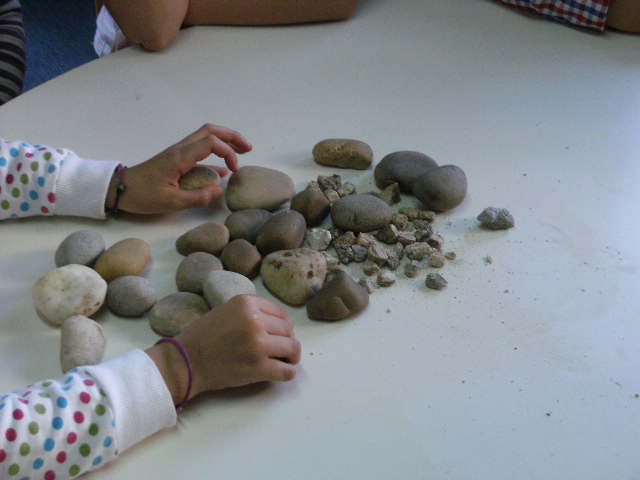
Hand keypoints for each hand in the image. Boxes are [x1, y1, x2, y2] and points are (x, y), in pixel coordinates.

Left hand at [106, 123, 251, 213]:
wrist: (120, 189)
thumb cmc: (143, 195)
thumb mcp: (171, 202)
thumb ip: (197, 197)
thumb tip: (220, 190)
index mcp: (180, 157)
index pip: (211, 143)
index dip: (228, 152)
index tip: (234, 170)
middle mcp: (181, 149)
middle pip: (210, 131)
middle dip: (232, 137)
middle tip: (248, 148)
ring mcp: (178, 152)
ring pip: (206, 136)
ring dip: (225, 141)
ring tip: (242, 152)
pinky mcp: (177, 158)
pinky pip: (200, 149)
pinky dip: (216, 152)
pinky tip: (225, 168)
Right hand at [146, 295, 300, 403]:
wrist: (185, 362)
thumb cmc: (202, 336)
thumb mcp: (227, 310)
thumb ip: (252, 312)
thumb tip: (280, 324)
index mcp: (247, 303)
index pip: (281, 313)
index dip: (283, 326)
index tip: (278, 335)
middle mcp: (255, 320)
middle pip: (288, 330)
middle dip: (287, 340)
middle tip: (280, 350)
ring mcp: (258, 344)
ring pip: (292, 348)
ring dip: (290, 356)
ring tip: (283, 361)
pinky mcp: (258, 367)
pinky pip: (287, 371)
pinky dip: (288, 373)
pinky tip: (282, 373)